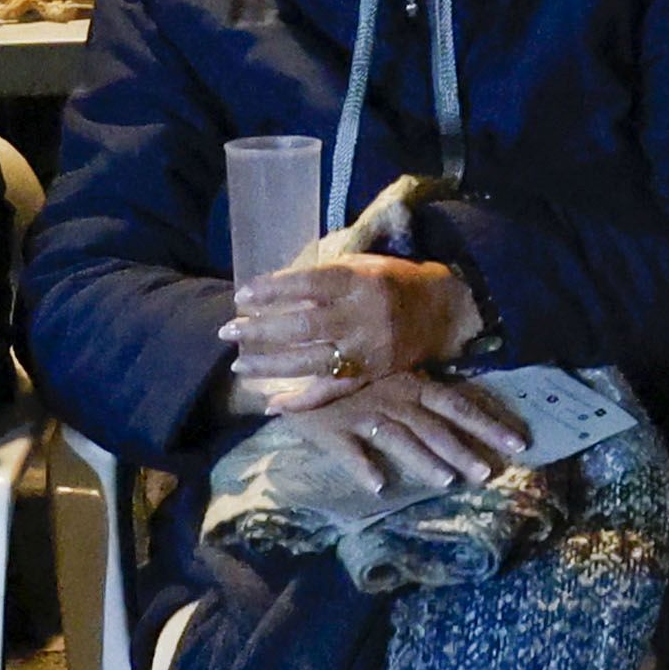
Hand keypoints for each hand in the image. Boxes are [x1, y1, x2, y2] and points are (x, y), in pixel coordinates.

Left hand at [228, 236, 475, 412]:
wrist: (440, 309)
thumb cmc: (390, 281)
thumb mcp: (360, 265)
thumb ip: (321, 274)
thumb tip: (270, 286)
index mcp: (359, 281)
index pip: (307, 284)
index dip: (272, 290)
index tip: (241, 295)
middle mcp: (362, 316)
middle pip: (303, 326)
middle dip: (261, 330)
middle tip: (228, 330)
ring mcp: (367, 349)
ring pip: (311, 361)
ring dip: (271, 365)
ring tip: (239, 364)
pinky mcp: (371, 374)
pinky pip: (332, 391)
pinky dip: (302, 402)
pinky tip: (273, 405)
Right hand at [261, 372, 532, 496]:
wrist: (293, 370)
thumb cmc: (352, 378)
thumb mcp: (393, 379)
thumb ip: (422, 398)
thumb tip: (464, 421)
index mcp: (413, 386)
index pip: (458, 406)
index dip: (488, 425)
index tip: (519, 445)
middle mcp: (393, 399)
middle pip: (434, 427)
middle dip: (463, 450)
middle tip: (488, 475)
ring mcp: (362, 413)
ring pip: (398, 438)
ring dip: (422, 460)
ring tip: (446, 481)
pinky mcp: (331, 429)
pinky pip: (348, 450)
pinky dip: (363, 467)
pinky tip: (379, 486)